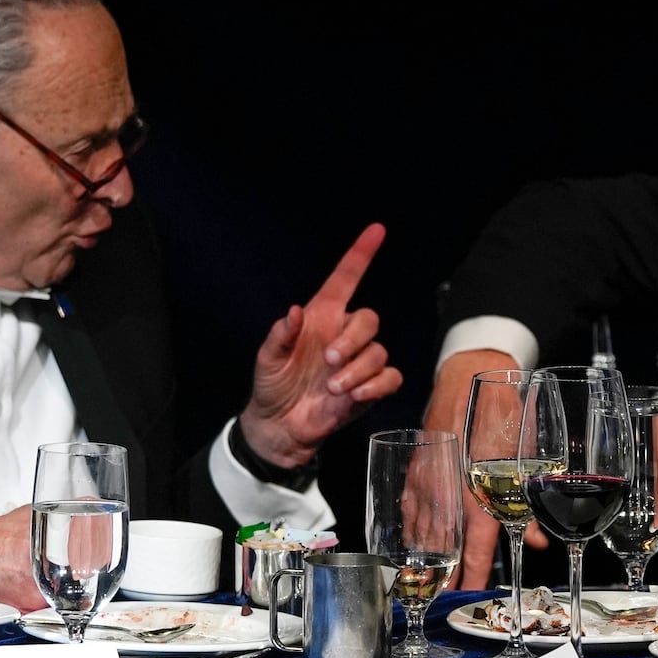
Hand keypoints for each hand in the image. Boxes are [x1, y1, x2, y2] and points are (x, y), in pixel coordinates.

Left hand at [239, 223, 403, 468]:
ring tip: (334, 388)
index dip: (360, 254)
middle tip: (329, 361)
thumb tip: (294, 311)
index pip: (346, 279)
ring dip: (358, 370)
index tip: (377, 230)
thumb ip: (280, 335)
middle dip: (353, 339)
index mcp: (321, 318)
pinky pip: (390, 377)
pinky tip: (354, 395)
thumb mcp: (267, 360)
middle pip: (369, 319)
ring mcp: (358, 362)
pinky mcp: (370, 388)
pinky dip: (376, 385)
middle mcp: (343, 335)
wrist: (280, 427)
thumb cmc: (272, 387)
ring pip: (379, 351)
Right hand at [423, 348, 551, 588]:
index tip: (472, 596)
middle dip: (447, 576)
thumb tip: (538, 541)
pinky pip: (408, 508)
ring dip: (428, 558)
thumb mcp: (524, 454)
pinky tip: (414, 543)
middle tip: (447, 601)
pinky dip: (412, 530)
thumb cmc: (500, 409)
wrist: (467, 372)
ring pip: (424, 530)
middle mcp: (447, 489)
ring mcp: (426, 480)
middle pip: (446, 545)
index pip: (478, 544)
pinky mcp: (415, 469)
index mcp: (477, 487)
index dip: (475, 574)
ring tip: (428, 585)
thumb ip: (527, 504)